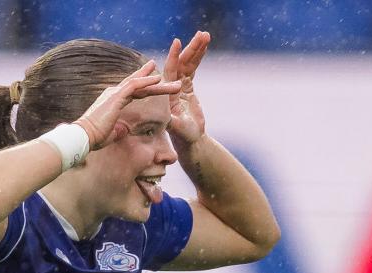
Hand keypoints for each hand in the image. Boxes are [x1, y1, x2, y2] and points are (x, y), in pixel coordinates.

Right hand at [75, 60, 180, 149]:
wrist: (84, 136)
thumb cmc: (95, 137)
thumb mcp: (112, 132)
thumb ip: (119, 129)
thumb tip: (124, 129)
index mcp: (113, 100)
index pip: (132, 89)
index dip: (144, 83)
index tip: (155, 78)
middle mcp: (114, 93)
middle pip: (138, 83)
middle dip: (154, 79)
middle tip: (170, 76)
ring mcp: (115, 93)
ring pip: (140, 84)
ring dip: (158, 83)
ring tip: (175, 83)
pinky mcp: (116, 97)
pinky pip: (134, 86)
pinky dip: (146, 82)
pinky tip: (158, 79)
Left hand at [163, 31, 210, 147]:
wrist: (190, 139)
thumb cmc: (182, 135)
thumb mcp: (175, 128)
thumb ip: (172, 120)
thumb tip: (167, 116)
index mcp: (166, 93)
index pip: (169, 72)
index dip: (173, 57)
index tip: (177, 43)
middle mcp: (170, 86)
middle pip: (180, 63)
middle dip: (190, 49)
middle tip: (200, 35)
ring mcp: (178, 85)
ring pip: (187, 63)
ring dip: (196, 49)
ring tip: (205, 34)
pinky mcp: (187, 86)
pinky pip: (192, 68)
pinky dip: (198, 57)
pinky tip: (204, 45)